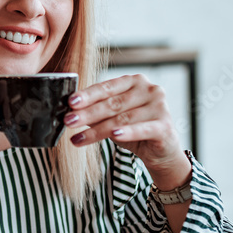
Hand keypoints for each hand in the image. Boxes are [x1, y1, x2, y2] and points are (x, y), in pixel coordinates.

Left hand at [63, 74, 190, 188]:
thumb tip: (70, 111)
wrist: (161, 151)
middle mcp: (149, 90)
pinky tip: (114, 135)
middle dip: (88, 113)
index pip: (107, 87)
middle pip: (112, 103)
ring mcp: (159, 107)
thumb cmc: (134, 129)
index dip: (88, 95)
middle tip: (68, 121)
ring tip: (78, 138)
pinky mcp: (164, 126)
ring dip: (97, 130)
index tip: (70, 103)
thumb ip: (97, 111)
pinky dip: (127, 132)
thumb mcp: (113, 118)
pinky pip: (141, 129)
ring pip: (122, 119)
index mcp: (135, 81)